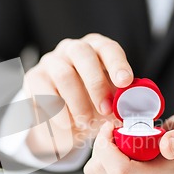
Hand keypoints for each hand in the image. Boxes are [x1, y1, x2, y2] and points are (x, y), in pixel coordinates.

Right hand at [24, 33, 133, 157]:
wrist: (61, 118)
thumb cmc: (92, 104)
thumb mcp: (110, 102)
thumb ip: (123, 102)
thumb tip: (140, 110)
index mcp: (96, 49)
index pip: (107, 48)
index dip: (117, 63)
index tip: (125, 82)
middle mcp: (72, 49)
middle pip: (82, 54)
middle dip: (96, 83)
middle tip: (106, 110)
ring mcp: (50, 61)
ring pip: (63, 74)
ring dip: (78, 102)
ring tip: (86, 123)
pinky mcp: (34, 78)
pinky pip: (44, 92)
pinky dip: (58, 112)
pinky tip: (68, 126)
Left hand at [83, 113, 173, 173]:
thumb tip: (167, 147)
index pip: (122, 171)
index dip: (107, 145)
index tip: (112, 125)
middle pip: (103, 171)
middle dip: (102, 145)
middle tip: (114, 130)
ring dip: (99, 153)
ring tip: (118, 144)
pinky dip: (99, 163)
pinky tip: (115, 156)